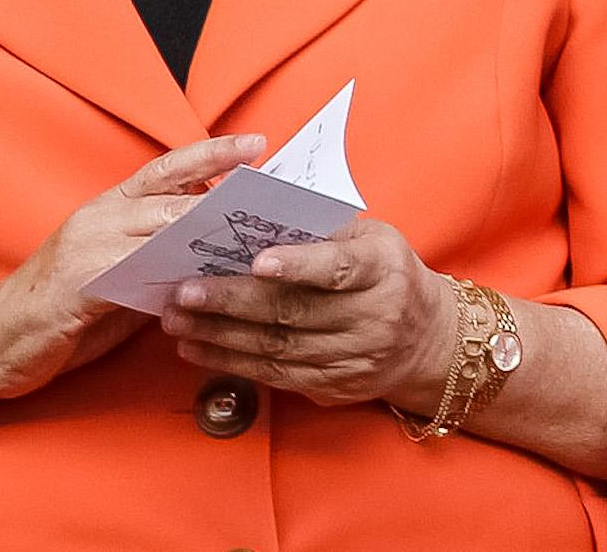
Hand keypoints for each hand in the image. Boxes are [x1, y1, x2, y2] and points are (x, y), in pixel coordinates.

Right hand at [0, 132, 270, 400]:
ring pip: (159, 230)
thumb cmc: (62, 308)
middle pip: (174, 197)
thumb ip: (160, 254)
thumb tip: (218, 248)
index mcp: (109, 208)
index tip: (256, 142)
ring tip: (256, 239)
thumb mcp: (119, 272)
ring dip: (209, 236)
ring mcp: (85, 248)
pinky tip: (202, 286)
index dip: (212, 154)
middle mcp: (98, 218)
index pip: (167, 169)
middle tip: (275, 200)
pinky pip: (132, 274)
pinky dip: (170, 279)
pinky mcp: (76, 284)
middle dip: (227, 198)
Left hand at [162, 214, 458, 409]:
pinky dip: (230, 362)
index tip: (257, 260)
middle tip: (184, 291)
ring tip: (177, 319)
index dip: (298, 265)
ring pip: (277, 348)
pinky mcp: (334, 387)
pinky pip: (274, 376)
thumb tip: (252, 219)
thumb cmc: (388, 275)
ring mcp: (355, 357)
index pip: (339, 267)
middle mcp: (375, 316)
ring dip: (219, 335)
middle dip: (232, 301)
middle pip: (294, 312)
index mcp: (384, 268)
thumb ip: (322, 232)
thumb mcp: (372, 240)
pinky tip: (198, 348)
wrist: (428, 339)